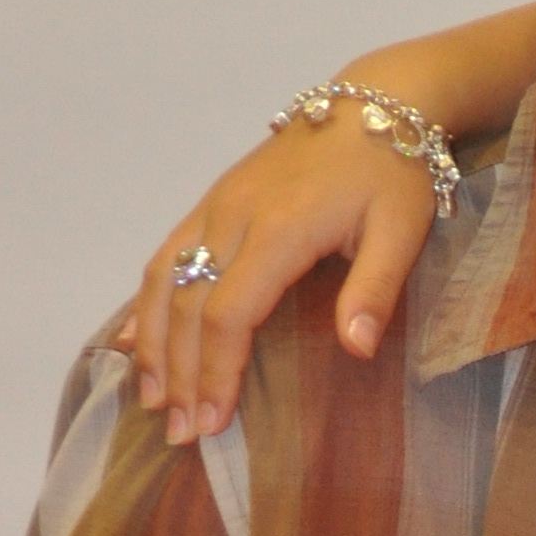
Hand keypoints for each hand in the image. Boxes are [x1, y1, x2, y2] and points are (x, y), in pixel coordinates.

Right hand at [116, 116, 436, 446]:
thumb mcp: (402, 231)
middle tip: (178, 433)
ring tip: (149, 399)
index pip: (229, 314)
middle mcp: (233, 217)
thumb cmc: (392, 172)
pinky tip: (133, 340)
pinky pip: (166, 254)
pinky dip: (146, 302)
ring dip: (151, 343)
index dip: (214, 371)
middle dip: (177, 373)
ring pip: (163, 279)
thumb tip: (356, 349)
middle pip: (186, 305)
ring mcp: (216, 206)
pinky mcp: (214, 201)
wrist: (374, 102)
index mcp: (278, 230)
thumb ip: (374, 290)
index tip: (212, 422)